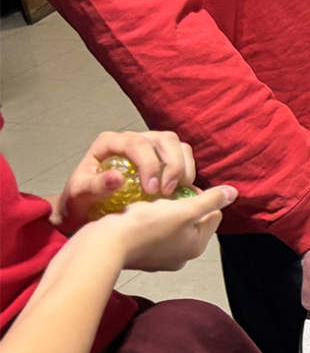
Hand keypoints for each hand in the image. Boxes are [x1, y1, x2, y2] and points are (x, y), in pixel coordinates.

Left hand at [52, 130, 195, 229]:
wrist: (84, 212)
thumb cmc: (80, 203)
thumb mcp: (79, 196)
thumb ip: (95, 186)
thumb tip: (117, 178)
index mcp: (109, 143)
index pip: (137, 143)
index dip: (150, 164)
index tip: (152, 190)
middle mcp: (132, 140)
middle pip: (164, 140)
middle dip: (172, 165)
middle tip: (167, 193)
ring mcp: (149, 148)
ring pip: (178, 146)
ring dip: (183, 168)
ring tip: (175, 192)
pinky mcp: (161, 160)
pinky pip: (183, 157)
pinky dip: (187, 172)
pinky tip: (180, 192)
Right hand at [82, 185, 232, 271]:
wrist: (102, 245)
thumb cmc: (145, 226)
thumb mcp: (183, 210)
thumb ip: (210, 200)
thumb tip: (234, 193)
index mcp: (196, 247)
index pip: (213, 214)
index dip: (200, 197)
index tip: (182, 188)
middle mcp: (181, 256)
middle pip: (192, 220)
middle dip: (183, 204)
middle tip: (166, 193)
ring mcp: (160, 259)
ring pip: (172, 225)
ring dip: (166, 211)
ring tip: (152, 201)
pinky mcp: (141, 256)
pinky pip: (153, 232)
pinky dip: (150, 221)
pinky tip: (139, 212)